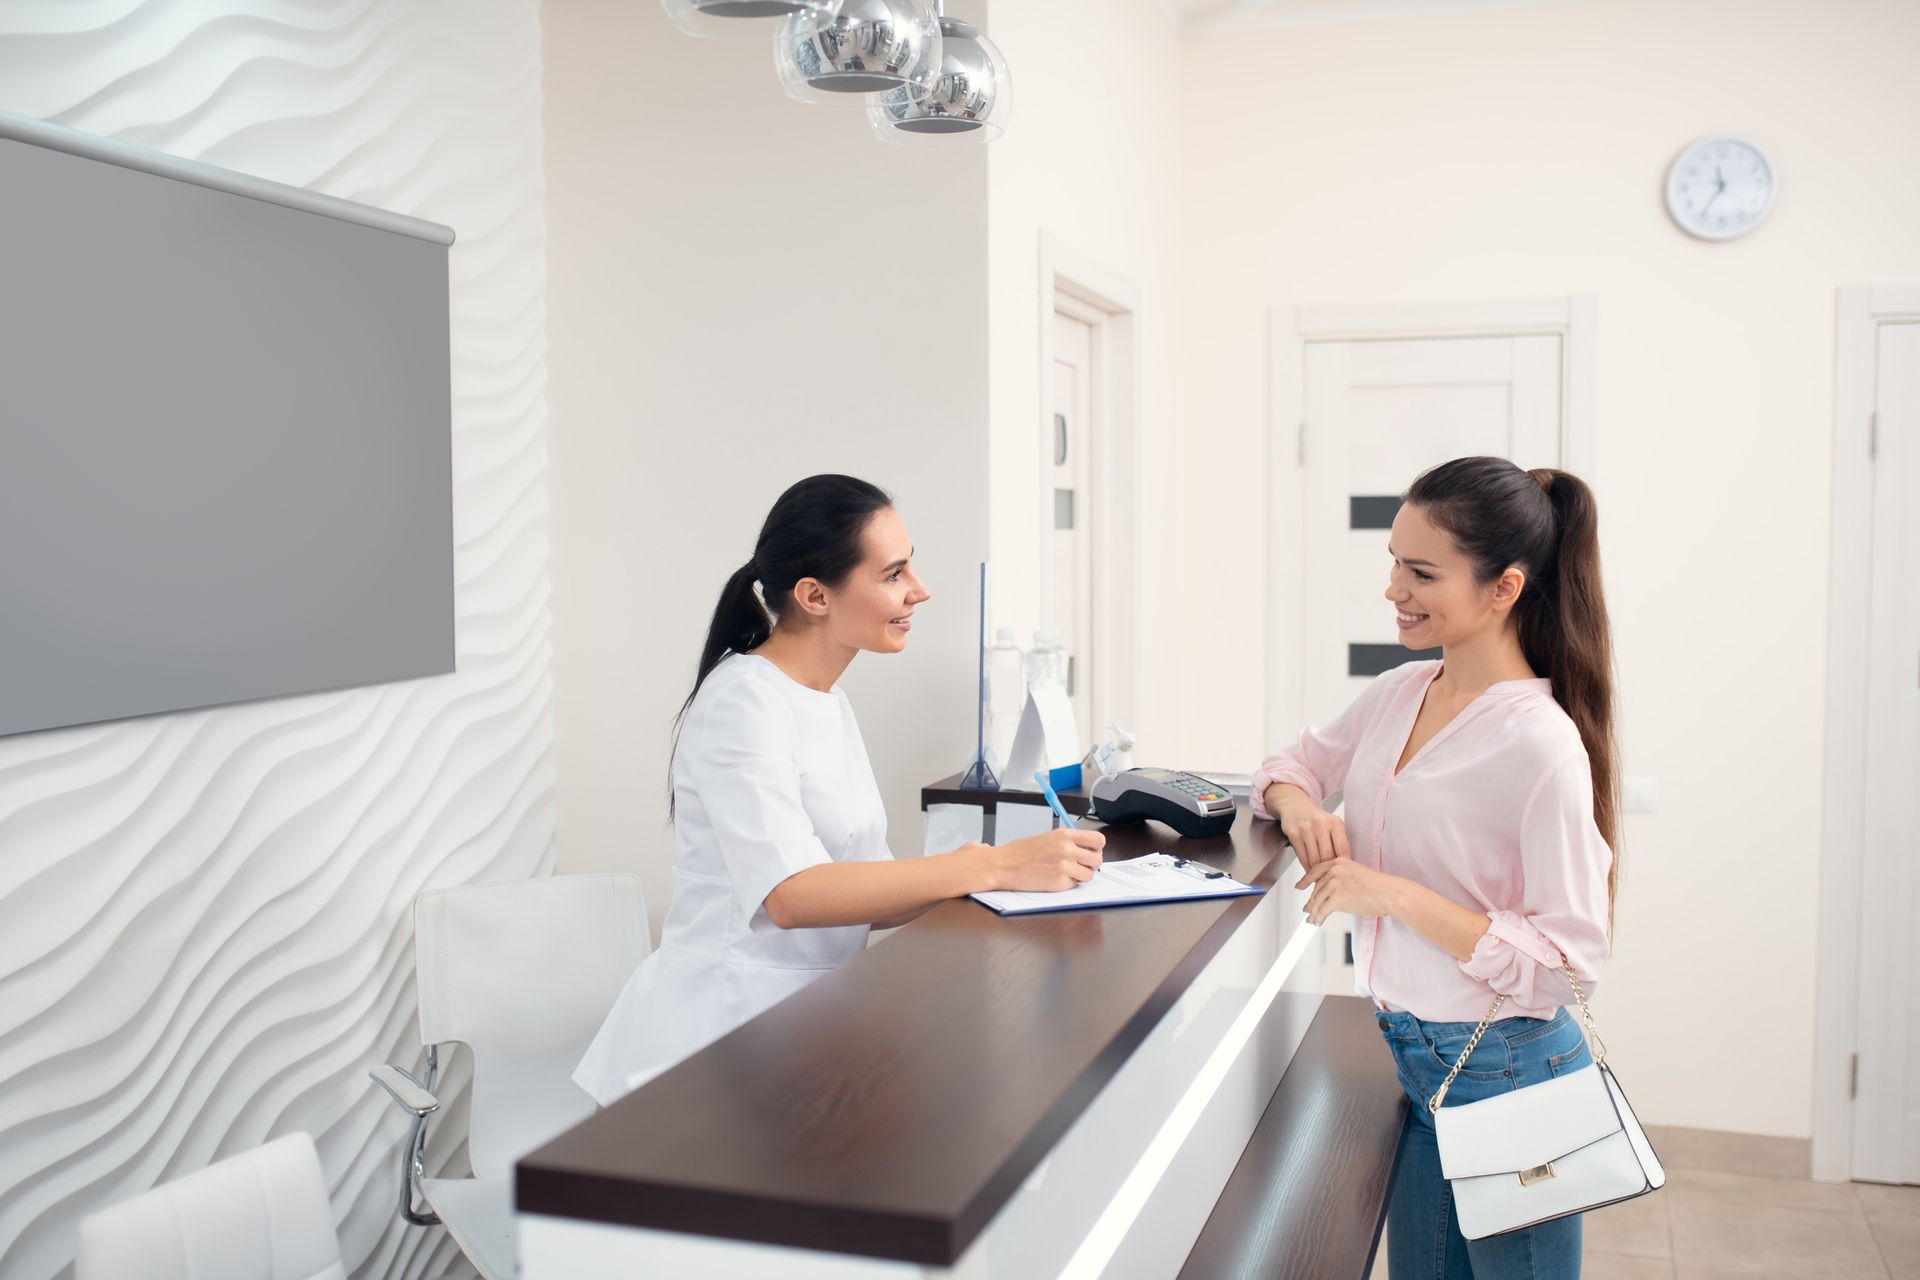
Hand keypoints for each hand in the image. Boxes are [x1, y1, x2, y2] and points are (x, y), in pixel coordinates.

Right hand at [986, 827, 1105, 891]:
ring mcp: (1064, 866)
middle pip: (1097, 859)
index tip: (1090, 851)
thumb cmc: (1021, 852)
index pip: (1098, 840)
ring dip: (1081, 876)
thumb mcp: (1048, 837)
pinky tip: (1054, 878)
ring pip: (1089, 875)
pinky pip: (1075, 885)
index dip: (1096, 848)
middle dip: (1090, 864)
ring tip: (1066, 872)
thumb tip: (1087, 849)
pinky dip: (1068, 884)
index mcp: (1065, 835)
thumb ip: (1069, 841)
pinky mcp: (1059, 882)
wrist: (1004, 865)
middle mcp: (1067, 849)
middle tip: (1079, 865)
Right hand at [1274, 797, 1349, 869]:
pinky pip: (1302, 858)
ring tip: (1321, 876)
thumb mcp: (1332, 825)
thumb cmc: (1317, 820)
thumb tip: (1347, 866)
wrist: (1295, 807)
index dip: (1344, 864)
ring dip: (1318, 871)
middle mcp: (1321, 824)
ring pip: (1314, 860)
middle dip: (1329, 869)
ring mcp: (1306, 829)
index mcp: (1335, 823)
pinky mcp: (1294, 835)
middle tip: (1331, 877)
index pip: (1343, 850)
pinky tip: (1310, 870)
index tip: (1344, 872)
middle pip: (1328, 857)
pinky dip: (1307, 868)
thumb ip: (1340, 842)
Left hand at [1296, 857, 1401, 925]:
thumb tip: (1329, 893)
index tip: (1299, 886)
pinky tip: (1318, 922)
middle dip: (1311, 901)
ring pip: (1317, 900)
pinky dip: (1318, 917)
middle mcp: (1334, 871)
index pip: (1316, 870)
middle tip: (1307, 909)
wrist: (1389, 893)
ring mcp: (1334, 884)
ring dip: (1313, 912)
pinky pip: (1322, 910)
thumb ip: (1341, 878)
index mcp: (1338, 862)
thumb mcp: (1356, 873)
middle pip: (1316, 888)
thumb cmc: (1378, 887)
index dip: (1305, 880)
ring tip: (1312, 919)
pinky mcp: (1337, 898)